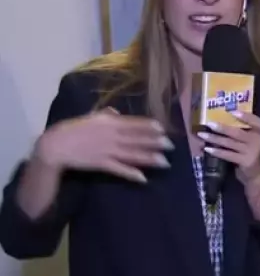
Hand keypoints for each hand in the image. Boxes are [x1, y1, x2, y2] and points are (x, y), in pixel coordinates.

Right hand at [34, 108, 173, 182]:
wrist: (57, 145)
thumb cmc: (75, 129)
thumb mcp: (92, 117)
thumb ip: (107, 114)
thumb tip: (117, 112)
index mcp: (110, 122)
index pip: (134, 123)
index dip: (149, 126)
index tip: (163, 129)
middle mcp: (112, 135)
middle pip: (138, 139)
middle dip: (155, 142)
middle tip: (171, 146)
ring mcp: (108, 150)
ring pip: (133, 154)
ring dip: (149, 159)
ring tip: (165, 162)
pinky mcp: (101, 164)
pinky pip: (119, 169)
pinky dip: (131, 174)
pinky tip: (143, 178)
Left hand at [198, 111, 259, 185]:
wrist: (253, 174)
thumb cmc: (246, 152)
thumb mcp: (247, 140)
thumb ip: (239, 130)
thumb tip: (218, 119)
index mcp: (258, 132)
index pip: (256, 121)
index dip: (246, 116)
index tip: (232, 111)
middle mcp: (257, 140)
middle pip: (237, 132)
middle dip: (222, 128)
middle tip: (209, 123)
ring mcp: (251, 151)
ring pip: (230, 143)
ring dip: (214, 139)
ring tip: (202, 135)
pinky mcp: (245, 161)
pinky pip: (228, 155)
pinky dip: (217, 151)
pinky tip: (207, 149)